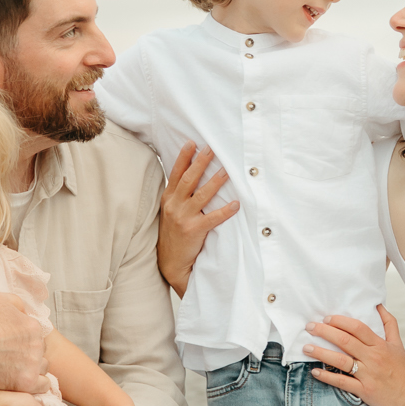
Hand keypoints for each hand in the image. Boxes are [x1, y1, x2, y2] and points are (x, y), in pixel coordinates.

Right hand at [0, 291, 49, 391]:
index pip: (37, 335)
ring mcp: (33, 364)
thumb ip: (16, 304)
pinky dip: (35, 385)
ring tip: (16, 371)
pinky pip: (43, 386)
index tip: (13, 345)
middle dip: (30, 354)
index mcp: (32, 326)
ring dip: (33, 369)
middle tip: (13, 358)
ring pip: (43, 368)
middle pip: (40, 351)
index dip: (25, 340)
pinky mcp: (26, 382)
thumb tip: (24, 313)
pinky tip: (23, 383)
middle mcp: (37, 344)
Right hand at [158, 143, 239, 296]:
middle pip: (188, 179)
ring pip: (201, 195)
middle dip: (200, 162)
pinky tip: (235, 204)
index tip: (192, 143)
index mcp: (168, 199)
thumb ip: (179, 196)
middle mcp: (174, 205)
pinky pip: (212, 218)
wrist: (170, 262)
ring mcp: (183, 218)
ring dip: (215, 181)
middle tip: (211, 148)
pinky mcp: (193, 230)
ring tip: (227, 170)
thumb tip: (193, 177)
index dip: (183, 158)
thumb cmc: (173, 234)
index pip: (176, 174)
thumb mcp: (170, 212)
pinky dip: (224, 211)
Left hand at [304, 306, 404, 405]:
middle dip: (325, 332)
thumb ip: (389, 323)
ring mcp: (369, 375)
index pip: (358, 327)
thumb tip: (378, 305)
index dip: (340, 321)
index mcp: (381, 345)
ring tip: (306, 348)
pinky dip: (328, 377)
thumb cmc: (403, 369)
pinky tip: (315, 372)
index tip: (326, 318)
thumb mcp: (398, 344)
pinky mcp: (365, 391)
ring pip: (341, 360)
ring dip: (321, 353)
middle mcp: (374, 358)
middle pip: (345, 341)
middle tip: (309, 327)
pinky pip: (343, 382)